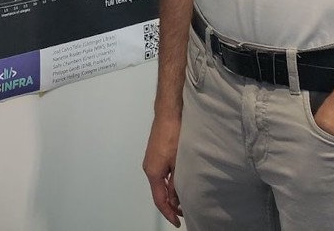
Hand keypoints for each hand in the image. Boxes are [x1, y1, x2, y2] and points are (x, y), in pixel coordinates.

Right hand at [141, 109, 183, 226]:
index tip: (177, 221)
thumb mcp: (178, 163)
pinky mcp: (156, 154)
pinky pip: (161, 173)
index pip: (159, 199)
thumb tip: (176, 198)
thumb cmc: (173, 134)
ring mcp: (151, 160)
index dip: (169, 213)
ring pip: (160, 183)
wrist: (169, 114)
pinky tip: (179, 181)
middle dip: (170, 204)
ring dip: (171, 192)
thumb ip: (176, 183)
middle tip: (184, 211)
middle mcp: (149, 167)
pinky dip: (169, 182)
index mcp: (153, 172)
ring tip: (184, 198)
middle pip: (158, 192)